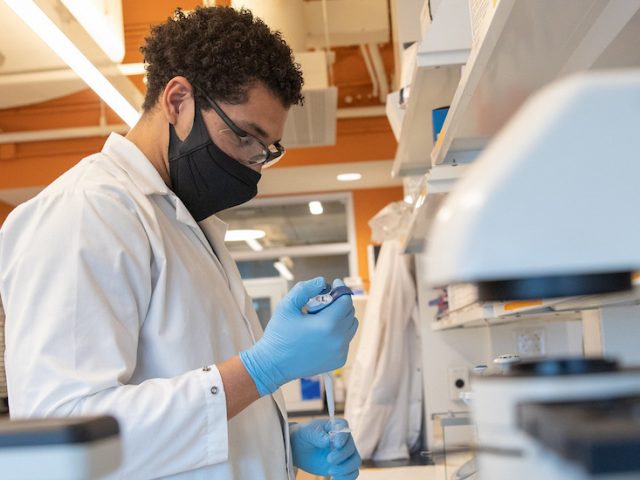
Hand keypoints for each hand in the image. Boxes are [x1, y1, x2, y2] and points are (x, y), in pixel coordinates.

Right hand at [240, 277, 357, 395]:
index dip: (341, 289)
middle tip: (321, 302)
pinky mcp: (339, 360)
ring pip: (351, 326)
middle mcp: (338, 340)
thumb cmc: (279, 334)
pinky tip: (320, 333)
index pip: (346, 301)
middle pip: (350, 312)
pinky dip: (338, 333)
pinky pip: (346, 340)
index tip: (334, 284)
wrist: (273, 365)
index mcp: (328, 325)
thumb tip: (323, 281)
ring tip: (320, 318)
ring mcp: (340, 352)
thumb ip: (305, 288)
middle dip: (338, 303)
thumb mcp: (287, 305)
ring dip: (340, 318)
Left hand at [290, 418, 360, 479]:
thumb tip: (328, 441)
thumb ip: (317, 435)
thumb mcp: (308, 432)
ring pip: (355, 462)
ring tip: (330, 472)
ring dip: (345, 469)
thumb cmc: (305, 435)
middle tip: (328, 460)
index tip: (336, 445)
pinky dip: (346, 478)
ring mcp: (345, 453)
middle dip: (341, 456)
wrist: (300, 448)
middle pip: (351, 449)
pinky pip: (352, 473)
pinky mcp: (343, 465)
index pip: (345, 431)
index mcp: (338, 426)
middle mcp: (345, 440)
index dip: (342, 438)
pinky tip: (333, 479)